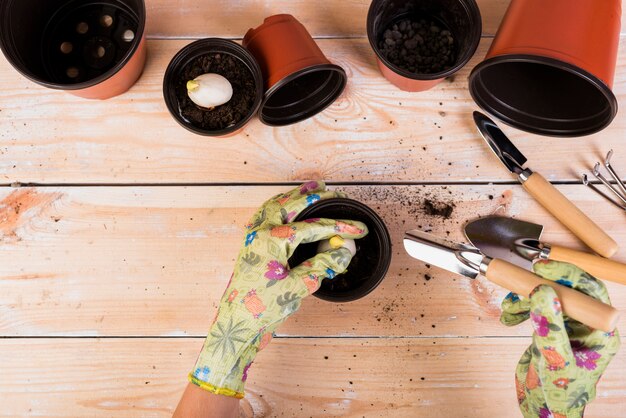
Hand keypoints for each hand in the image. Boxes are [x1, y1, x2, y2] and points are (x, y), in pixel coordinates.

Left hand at [189, 181, 367, 397]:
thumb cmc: (262, 308)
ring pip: (276, 205)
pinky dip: (280, 205)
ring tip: (313, 187)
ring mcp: (253, 237)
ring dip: (295, 196)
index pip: (312, 227)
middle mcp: (260, 232)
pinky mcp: (252, 245)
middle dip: (314, 197)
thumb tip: (344, 250)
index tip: (358, 228)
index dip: (338, 226)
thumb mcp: (298, 288)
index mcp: (272, 240)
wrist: (237, 325)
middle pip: (291, 204)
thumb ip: (322, 265)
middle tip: (334, 192)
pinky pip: (266, 215)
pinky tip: (287, 205)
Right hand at [501, 261, 619, 417]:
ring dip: (525, 297)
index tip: (541, 268)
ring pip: (548, 297)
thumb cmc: (558, 394)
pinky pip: (536, 307)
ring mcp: (568, 327)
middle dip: (541, 284)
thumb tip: (544, 290)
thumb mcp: (554, 360)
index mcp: (599, 332)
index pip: (590, 292)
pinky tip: (509, 317)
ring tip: (509, 308)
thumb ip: (550, 326)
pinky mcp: (551, 329)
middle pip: (567, 290)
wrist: (544, 409)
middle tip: (521, 281)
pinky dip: (520, 307)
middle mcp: (586, 326)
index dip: (567, 275)